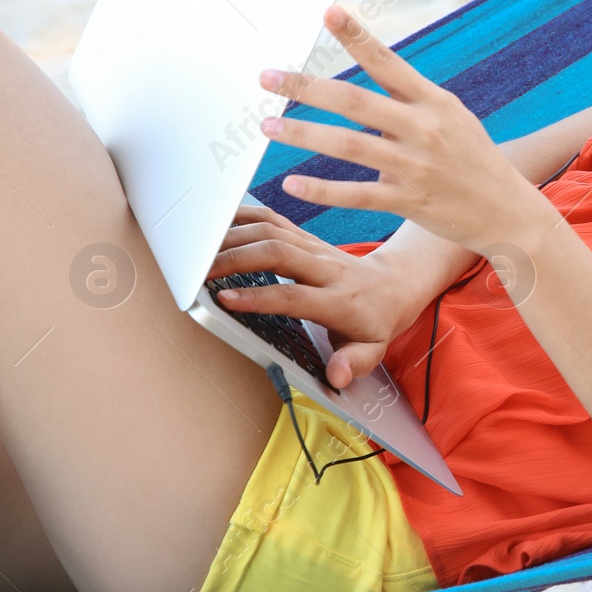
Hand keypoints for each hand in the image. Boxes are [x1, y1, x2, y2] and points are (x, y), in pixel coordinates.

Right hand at [208, 202, 432, 388]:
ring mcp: (315, 248)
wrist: (393, 286)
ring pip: (272, 231)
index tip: (225, 299)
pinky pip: (274, 220)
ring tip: (199, 250)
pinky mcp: (306, 238)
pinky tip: (219, 224)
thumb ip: (355, 364)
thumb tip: (337, 375)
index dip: (259, 296)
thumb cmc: (375, 323)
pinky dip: (245, 216)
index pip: (294, 296)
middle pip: (278, 253)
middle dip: (236, 258)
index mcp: (339, 300)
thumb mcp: (373, 351)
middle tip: (200, 272)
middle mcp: (326, 268)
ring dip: (234, 236)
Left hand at [255, 4, 554, 255]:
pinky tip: (291, 184)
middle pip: (355, 102)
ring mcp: (417, 166)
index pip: (388, 62)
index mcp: (435, 102)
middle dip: (306, 86)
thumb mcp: (453, 119)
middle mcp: (425, 129)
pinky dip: (322, 190)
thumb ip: (409, 103)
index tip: (326, 12)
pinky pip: (357, 194)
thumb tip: (362, 95)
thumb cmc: (474, 161)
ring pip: (349, 146)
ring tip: (266, 125)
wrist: (509, 212)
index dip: (356, 36)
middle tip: (267, 76)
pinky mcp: (410, 202)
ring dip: (303, 134)